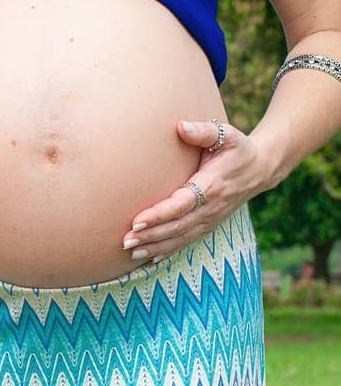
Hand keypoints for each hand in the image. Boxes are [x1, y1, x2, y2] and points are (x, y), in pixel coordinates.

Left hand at [124, 120, 272, 263]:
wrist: (261, 168)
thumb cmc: (237, 149)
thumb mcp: (227, 135)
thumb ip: (204, 131)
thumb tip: (180, 126)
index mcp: (212, 185)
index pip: (181, 205)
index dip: (159, 215)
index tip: (137, 221)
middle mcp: (211, 207)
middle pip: (177, 226)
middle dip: (150, 235)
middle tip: (125, 241)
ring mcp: (211, 219)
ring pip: (180, 238)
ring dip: (155, 247)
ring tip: (131, 251)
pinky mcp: (209, 225)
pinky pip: (187, 241)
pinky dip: (168, 251)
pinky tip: (150, 258)